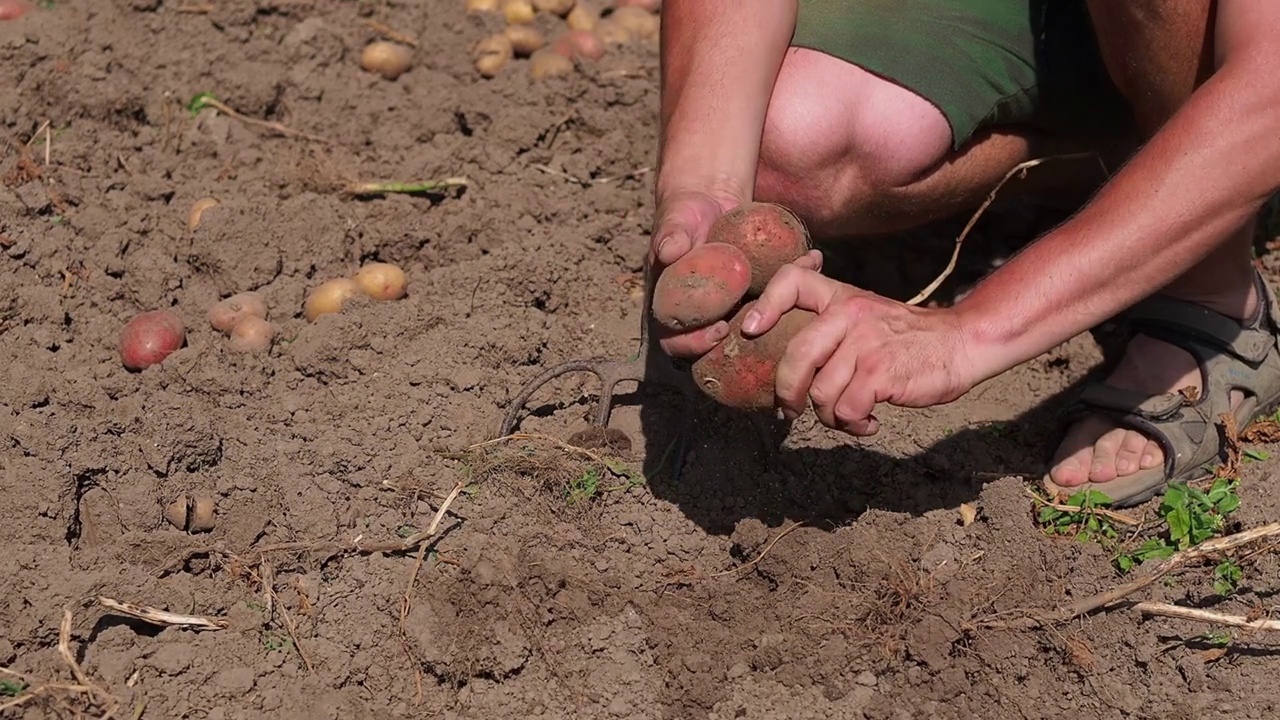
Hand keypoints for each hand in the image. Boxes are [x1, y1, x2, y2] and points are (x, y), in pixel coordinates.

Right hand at [648, 189, 821, 357]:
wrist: (712, 200)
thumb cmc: (685, 213)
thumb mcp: (676, 221)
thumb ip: (671, 236)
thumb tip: (669, 250)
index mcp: (673, 308)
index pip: (674, 341)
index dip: (695, 344)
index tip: (718, 329)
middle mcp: (701, 315)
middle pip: (716, 347)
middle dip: (742, 343)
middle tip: (760, 327)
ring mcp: (730, 308)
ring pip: (751, 328)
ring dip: (776, 319)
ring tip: (794, 300)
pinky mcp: (755, 294)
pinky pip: (774, 300)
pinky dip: (795, 287)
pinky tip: (811, 263)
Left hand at [740, 265, 977, 435]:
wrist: (962, 344)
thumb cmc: (907, 338)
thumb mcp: (868, 314)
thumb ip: (832, 324)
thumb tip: (788, 358)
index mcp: (842, 297)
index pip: (792, 280)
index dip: (765, 304)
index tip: (750, 331)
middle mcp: (850, 314)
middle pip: (796, 356)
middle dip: (787, 393)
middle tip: (790, 411)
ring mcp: (866, 342)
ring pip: (821, 392)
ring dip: (830, 416)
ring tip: (849, 416)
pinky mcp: (880, 372)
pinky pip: (846, 409)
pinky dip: (854, 424)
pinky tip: (869, 421)